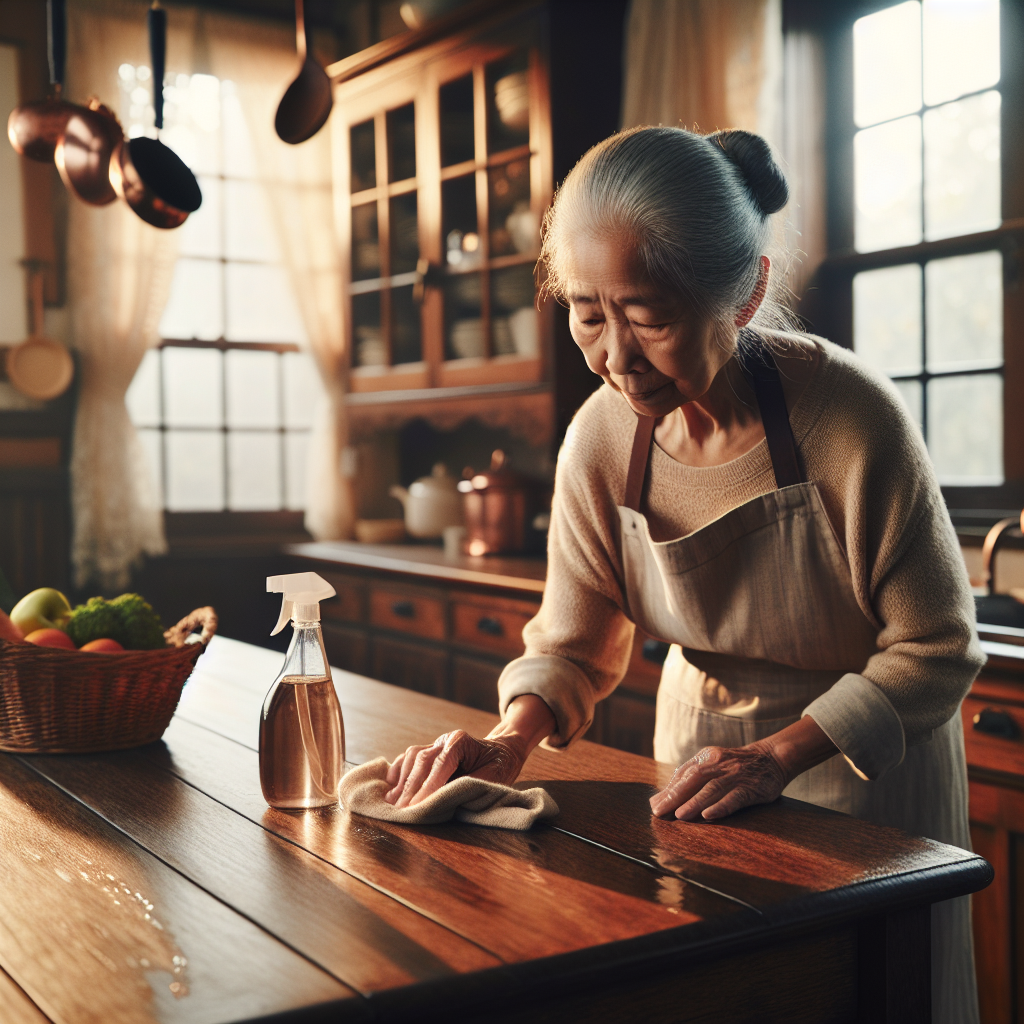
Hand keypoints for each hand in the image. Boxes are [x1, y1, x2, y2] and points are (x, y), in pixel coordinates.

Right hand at [384, 730, 525, 807]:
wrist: (502, 750)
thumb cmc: (499, 765)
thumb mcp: (494, 776)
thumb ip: (471, 785)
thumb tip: (448, 799)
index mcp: (461, 742)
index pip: (440, 764)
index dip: (427, 788)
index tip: (416, 808)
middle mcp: (445, 740)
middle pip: (422, 761)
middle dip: (410, 788)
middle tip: (401, 812)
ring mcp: (435, 743)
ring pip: (412, 757)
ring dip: (402, 781)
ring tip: (393, 803)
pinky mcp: (429, 751)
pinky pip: (408, 758)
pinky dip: (398, 771)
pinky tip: (391, 787)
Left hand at [649, 716, 836, 821]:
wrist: (773, 757)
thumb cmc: (736, 765)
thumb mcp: (714, 763)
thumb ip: (691, 776)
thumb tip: (662, 796)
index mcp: (707, 757)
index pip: (684, 774)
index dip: (669, 790)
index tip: (655, 805)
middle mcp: (719, 764)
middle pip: (694, 780)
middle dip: (675, 796)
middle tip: (659, 811)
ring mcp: (736, 776)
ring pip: (712, 789)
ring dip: (694, 802)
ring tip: (680, 815)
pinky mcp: (751, 788)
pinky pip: (734, 798)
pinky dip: (721, 806)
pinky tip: (709, 815)